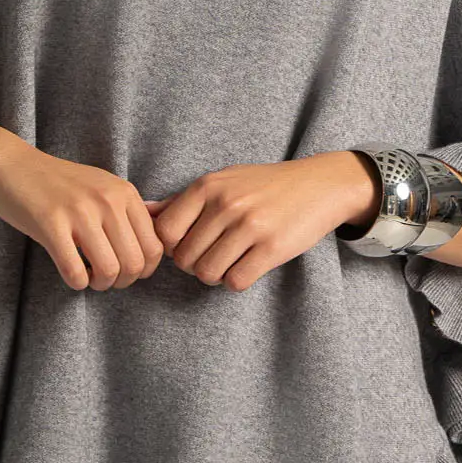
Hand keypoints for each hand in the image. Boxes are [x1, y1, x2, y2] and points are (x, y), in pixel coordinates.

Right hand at [0, 133, 164, 290]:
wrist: (11, 164)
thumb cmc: (58, 183)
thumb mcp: (102, 186)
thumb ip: (129, 210)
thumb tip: (161, 238)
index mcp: (124, 193)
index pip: (155, 247)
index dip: (143, 270)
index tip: (126, 271)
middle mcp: (107, 200)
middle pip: (135, 263)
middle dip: (122, 282)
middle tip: (105, 279)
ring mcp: (79, 211)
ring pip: (109, 271)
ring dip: (100, 284)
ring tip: (89, 278)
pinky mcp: (50, 224)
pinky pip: (75, 271)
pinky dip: (76, 282)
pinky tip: (71, 274)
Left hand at [143, 154, 368, 291]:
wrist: (319, 184)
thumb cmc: (263, 185)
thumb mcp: (221, 181)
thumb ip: (182, 201)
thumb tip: (142, 212)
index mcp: (207, 186)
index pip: (165, 233)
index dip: (172, 248)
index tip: (189, 246)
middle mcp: (225, 204)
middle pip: (184, 259)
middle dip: (194, 265)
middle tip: (213, 256)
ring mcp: (249, 225)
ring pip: (207, 273)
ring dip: (215, 276)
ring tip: (229, 262)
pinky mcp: (272, 247)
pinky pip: (236, 281)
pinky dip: (237, 281)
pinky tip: (247, 267)